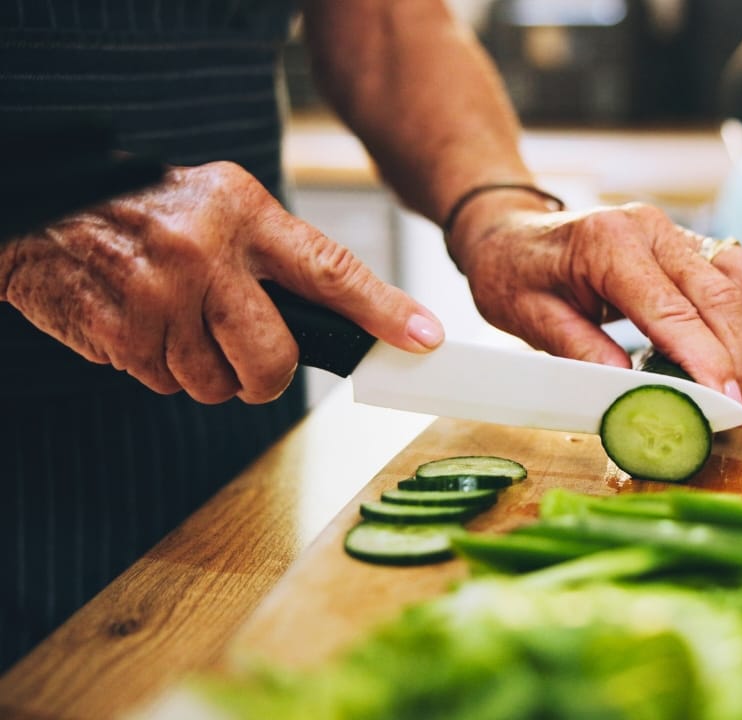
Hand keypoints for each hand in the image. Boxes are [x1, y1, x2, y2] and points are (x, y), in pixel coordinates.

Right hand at [0, 162, 442, 402]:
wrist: (44, 205)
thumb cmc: (147, 208)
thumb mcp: (222, 206)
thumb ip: (276, 258)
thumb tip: (344, 322)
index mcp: (246, 213)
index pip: (331, 270)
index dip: (383, 311)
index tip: (423, 340)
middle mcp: (208, 253)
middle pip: (274, 359)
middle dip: (263, 376)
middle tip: (243, 358)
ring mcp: (160, 295)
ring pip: (215, 384)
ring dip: (201, 372)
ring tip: (175, 320)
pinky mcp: (119, 331)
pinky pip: (164, 385)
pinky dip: (156, 368)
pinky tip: (141, 324)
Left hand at [447, 199, 741, 408]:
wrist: (510, 233)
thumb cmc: (514, 273)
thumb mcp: (530, 319)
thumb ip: (580, 351)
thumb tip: (631, 391)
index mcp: (607, 243)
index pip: (671, 308)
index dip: (705, 358)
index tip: (724, 400)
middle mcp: (649, 227)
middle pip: (717, 293)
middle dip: (737, 357)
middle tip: (739, 410)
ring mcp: (672, 230)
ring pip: (739, 276)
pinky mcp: (686, 240)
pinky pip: (738, 269)